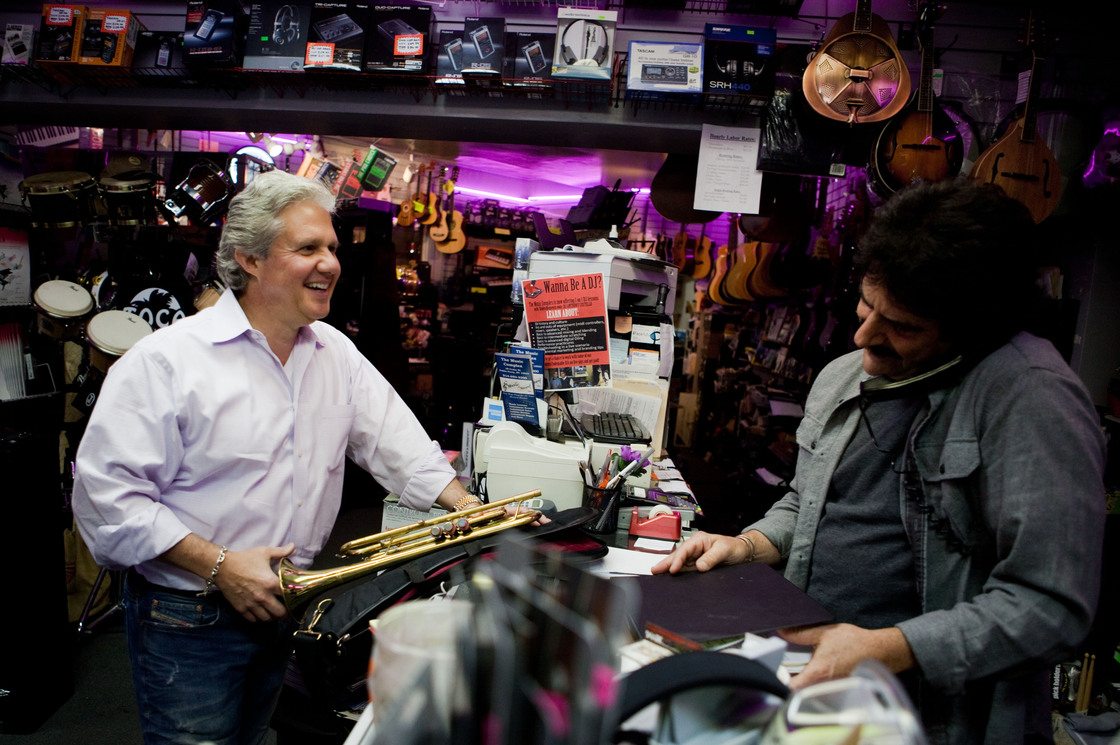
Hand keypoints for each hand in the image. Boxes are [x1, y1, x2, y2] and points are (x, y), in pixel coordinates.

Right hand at [215, 543, 294, 621]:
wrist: (222, 567)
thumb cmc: (244, 559)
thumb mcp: (264, 552)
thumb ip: (281, 551)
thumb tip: (293, 546)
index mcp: (270, 583)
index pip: (288, 596)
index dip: (294, 598)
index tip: (295, 598)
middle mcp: (262, 596)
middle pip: (280, 613)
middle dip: (286, 612)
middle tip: (287, 609)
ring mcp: (251, 604)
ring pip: (267, 619)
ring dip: (273, 617)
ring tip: (275, 611)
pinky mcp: (241, 608)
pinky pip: (253, 620)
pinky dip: (259, 618)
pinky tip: (262, 612)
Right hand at [650, 531, 749, 573]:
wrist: (742, 553)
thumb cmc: (734, 547)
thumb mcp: (724, 550)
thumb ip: (712, 557)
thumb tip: (700, 566)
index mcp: (699, 540)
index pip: (684, 550)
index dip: (677, 560)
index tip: (673, 569)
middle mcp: (695, 548)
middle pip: (678, 556)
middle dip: (666, 563)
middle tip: (655, 570)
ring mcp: (695, 557)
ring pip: (679, 563)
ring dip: (669, 568)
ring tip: (657, 573)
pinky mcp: (697, 565)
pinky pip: (685, 569)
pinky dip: (677, 572)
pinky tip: (670, 576)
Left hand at [778, 623, 915, 689]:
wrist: (879, 651)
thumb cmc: (855, 643)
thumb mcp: (824, 633)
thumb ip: (800, 634)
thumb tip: (783, 631)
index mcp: (817, 673)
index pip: (790, 687)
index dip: (779, 681)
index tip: (774, 671)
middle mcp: (823, 686)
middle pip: (797, 690)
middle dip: (788, 678)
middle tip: (783, 664)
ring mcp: (830, 690)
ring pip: (808, 689)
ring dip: (801, 679)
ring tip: (797, 665)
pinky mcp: (836, 689)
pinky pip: (818, 688)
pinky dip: (813, 680)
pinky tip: (814, 667)